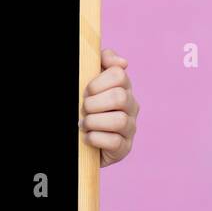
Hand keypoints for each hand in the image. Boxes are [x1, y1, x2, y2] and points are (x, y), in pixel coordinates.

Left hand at [80, 48, 138, 167]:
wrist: (80, 140)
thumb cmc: (85, 107)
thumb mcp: (90, 82)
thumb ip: (102, 62)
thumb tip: (122, 62)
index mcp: (123, 87)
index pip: (119, 74)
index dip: (98, 82)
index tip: (86, 91)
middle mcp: (131, 106)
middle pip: (119, 97)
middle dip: (94, 103)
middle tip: (84, 109)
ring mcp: (130, 128)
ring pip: (119, 120)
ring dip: (94, 122)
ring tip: (84, 125)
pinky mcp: (124, 148)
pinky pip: (114, 142)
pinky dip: (95, 139)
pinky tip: (87, 138)